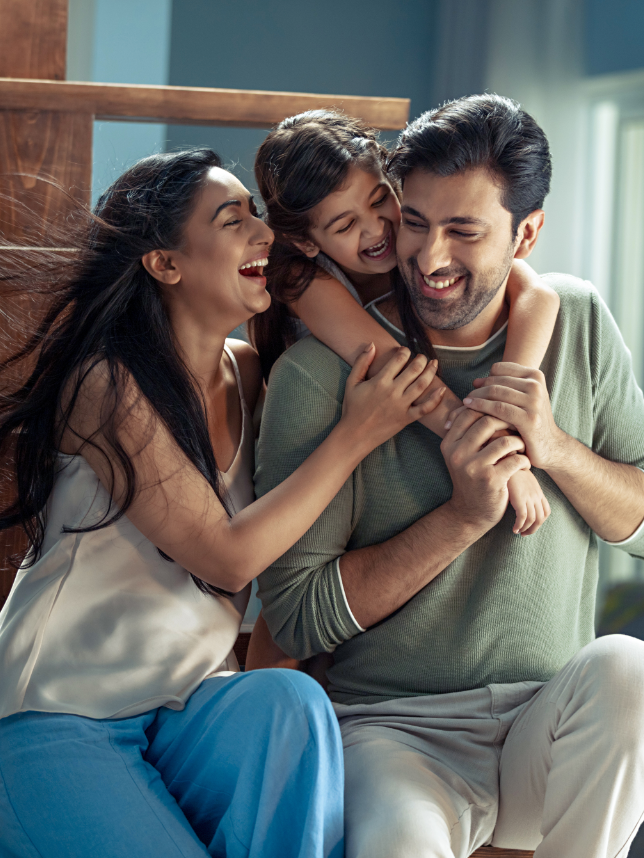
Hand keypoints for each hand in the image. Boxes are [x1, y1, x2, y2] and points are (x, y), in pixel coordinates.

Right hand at [341, 344, 445, 451]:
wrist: (355, 434)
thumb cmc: (352, 408)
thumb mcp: (352, 383)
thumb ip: (361, 362)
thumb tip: (372, 344)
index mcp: (380, 381)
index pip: (399, 360)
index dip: (405, 351)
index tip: (406, 350)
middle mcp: (392, 392)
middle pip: (414, 370)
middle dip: (421, 359)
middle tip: (423, 356)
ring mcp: (401, 405)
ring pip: (421, 385)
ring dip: (430, 372)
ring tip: (434, 363)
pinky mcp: (406, 418)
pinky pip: (425, 408)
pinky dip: (435, 399)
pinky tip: (442, 389)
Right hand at [440, 407, 529, 531]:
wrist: (471, 512)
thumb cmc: (473, 476)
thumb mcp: (463, 453)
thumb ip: (469, 429)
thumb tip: (485, 396)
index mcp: (448, 443)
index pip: (470, 412)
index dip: (490, 408)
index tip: (504, 413)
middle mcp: (457, 454)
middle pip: (487, 422)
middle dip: (507, 422)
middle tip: (517, 428)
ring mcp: (473, 468)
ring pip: (505, 440)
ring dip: (518, 442)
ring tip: (520, 447)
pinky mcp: (491, 480)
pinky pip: (516, 459)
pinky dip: (524, 460)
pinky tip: (523, 464)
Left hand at [463, 362, 565, 468]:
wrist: (549, 447)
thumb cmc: (529, 423)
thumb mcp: (520, 400)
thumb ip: (503, 388)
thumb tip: (475, 381)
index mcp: (535, 376)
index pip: (500, 369)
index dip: (485, 378)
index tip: (475, 388)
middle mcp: (536, 385)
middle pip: (496, 381)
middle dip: (478, 389)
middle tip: (465, 398)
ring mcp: (534, 401)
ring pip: (495, 392)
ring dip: (476, 397)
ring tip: (465, 404)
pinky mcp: (529, 418)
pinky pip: (498, 408)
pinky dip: (480, 406)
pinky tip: (469, 409)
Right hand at [507, 469, 550, 534]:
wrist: (507, 459)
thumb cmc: (511, 468)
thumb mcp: (521, 478)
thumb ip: (524, 488)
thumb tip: (520, 495)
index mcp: (537, 491)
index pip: (546, 511)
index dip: (540, 521)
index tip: (530, 526)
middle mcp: (536, 495)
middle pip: (541, 518)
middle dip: (533, 529)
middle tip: (524, 534)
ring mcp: (529, 497)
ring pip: (533, 520)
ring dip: (525, 529)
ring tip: (517, 532)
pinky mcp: (520, 499)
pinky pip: (523, 517)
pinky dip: (519, 525)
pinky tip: (514, 528)